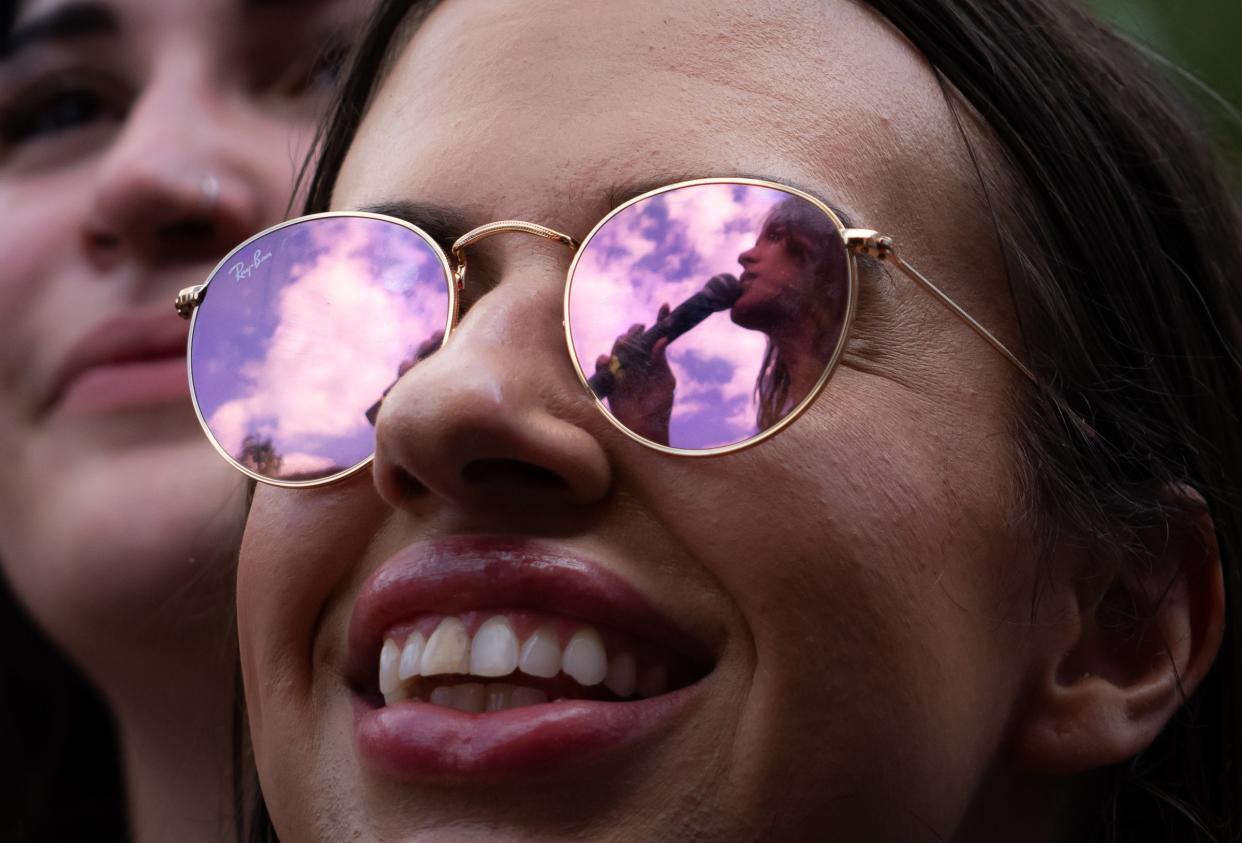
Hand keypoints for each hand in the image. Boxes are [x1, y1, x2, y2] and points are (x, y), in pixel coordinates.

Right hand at [595, 304, 674, 444]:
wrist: (645, 429)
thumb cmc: (659, 407)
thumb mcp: (665, 382)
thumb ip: (661, 361)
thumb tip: (662, 340)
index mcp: (654, 360)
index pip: (657, 336)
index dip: (661, 320)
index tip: (665, 306)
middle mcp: (638, 362)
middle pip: (633, 338)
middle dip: (635, 331)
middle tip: (639, 329)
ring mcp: (624, 371)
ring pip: (617, 348)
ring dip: (620, 343)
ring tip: (624, 345)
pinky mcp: (611, 381)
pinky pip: (603, 365)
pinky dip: (603, 361)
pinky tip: (608, 360)